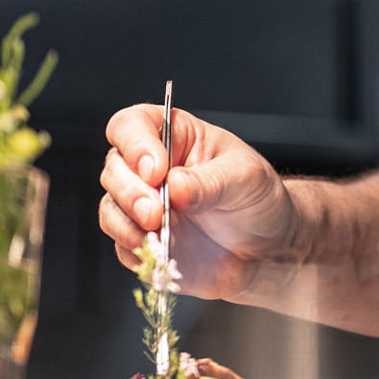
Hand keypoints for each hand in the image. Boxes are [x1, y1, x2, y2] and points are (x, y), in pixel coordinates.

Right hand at [100, 104, 300, 302]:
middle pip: (114, 168)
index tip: (157, 171)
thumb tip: (174, 186)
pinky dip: (136, 250)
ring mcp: (142, 206)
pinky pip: (121, 245)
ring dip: (126, 223)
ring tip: (158, 234)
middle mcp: (150, 169)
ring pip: (110, 208)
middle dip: (130, 191)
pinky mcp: (142, 242)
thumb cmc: (258, 198)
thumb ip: (210, 181)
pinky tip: (161, 253)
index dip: (135, 144)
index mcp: (174, 137)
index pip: (132, 125)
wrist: (268, 248)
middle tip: (156, 212)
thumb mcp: (246, 178)